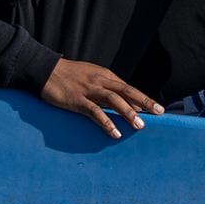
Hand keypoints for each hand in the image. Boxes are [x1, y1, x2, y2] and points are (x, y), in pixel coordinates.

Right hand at [41, 58, 162, 137]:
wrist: (45, 71)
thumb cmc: (69, 76)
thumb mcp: (90, 77)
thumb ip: (104, 87)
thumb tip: (120, 102)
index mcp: (105, 75)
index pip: (127, 88)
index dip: (142, 98)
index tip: (155, 108)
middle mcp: (100, 81)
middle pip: (127, 91)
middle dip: (145, 102)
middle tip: (159, 112)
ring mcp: (89, 90)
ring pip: (114, 101)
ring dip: (128, 113)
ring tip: (140, 126)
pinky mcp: (77, 100)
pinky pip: (95, 112)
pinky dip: (106, 122)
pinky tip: (115, 133)